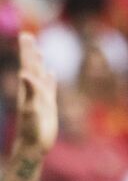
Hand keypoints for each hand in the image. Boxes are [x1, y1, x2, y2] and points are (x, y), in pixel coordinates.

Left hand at [15, 32, 55, 156]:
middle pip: (32, 66)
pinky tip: (51, 73)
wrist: (33, 145)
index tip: (25, 36)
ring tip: (38, 51)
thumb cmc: (31, 129)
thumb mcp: (30, 109)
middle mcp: (33, 90)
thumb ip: (29, 91)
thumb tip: (24, 74)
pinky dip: (50, 79)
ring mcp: (41, 96)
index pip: (27, 65)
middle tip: (27, 36)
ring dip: (39, 63)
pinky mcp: (48, 105)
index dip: (27, 51)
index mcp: (28, 88)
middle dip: (30, 51)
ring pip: (41, 75)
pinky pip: (50, 87)